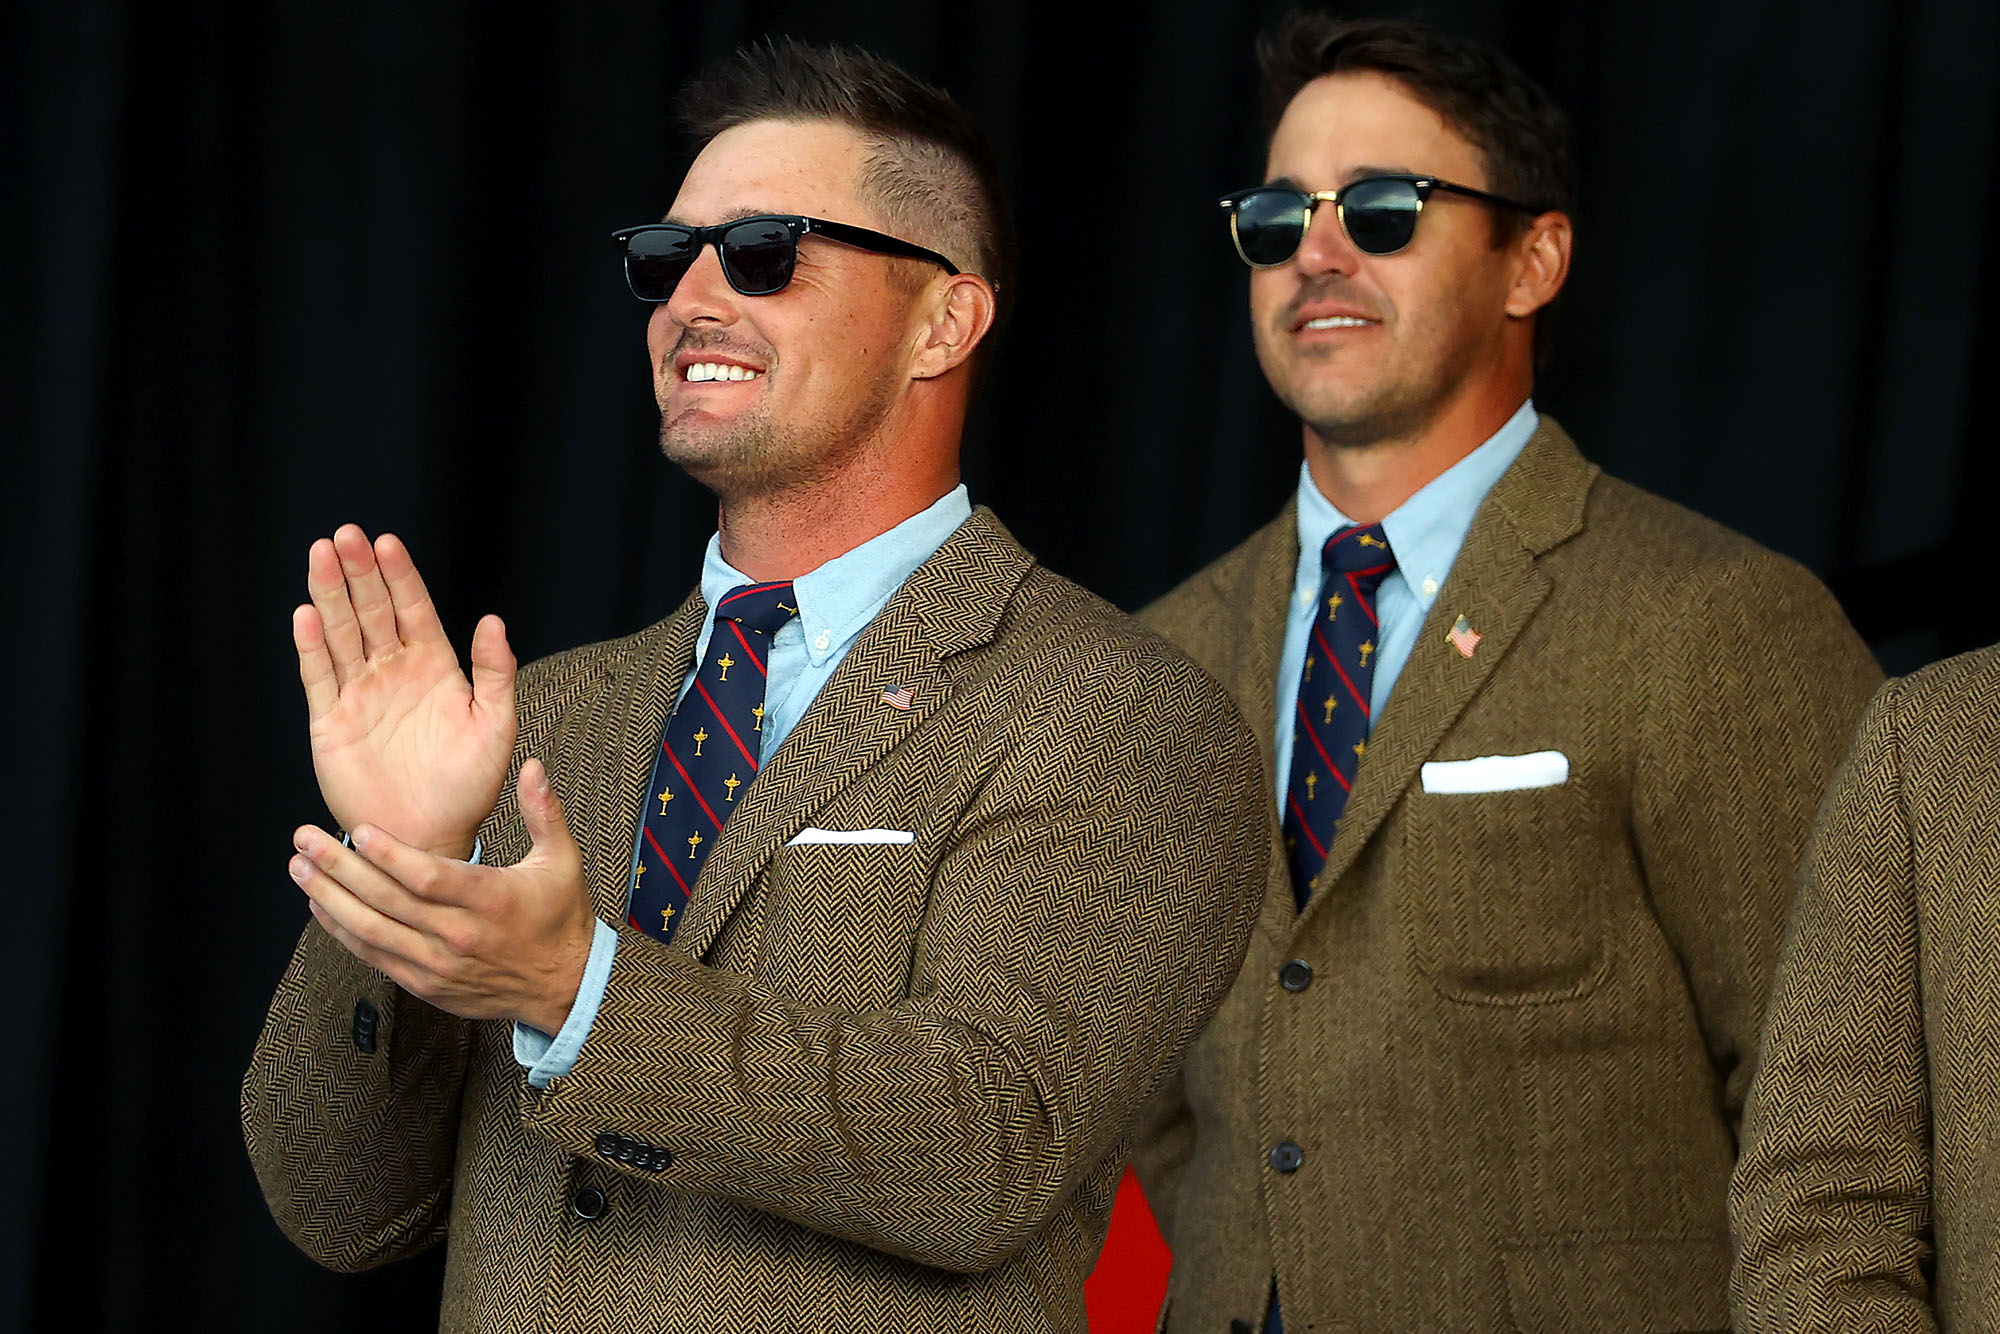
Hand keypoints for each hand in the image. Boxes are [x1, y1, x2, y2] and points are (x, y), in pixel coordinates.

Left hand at [289, 759, 594, 1033]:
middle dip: (340, 868)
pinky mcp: (427, 984)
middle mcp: (460, 935)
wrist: (563, 986)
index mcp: (492, 900)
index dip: (390, 855)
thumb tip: (532, 766)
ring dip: (330, 899)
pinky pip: (376, 957)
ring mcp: (439, 964)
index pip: (430, 877)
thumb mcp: (562, 860)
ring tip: (299, 869)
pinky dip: (343, 933)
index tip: (358, 830)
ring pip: (372, 931)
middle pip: (388, 901)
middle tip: (304, 840)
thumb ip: (543, 811)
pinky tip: (321, 908)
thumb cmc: (561, 917)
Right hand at [295, 525, 515, 856]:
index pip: (414, 610)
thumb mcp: (495, 726)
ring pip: (341, 634)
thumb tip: (493, 620)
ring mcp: (360, 693)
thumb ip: (495, 673)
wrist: (429, 835)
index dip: (401, 576)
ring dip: (329, 596)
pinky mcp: (331, 721)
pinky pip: (319, 677)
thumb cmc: (469, 785)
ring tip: (320, 555)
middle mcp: (394, 672)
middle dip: (359, 573)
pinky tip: (304, 615)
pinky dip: (311, 647)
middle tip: (346, 535)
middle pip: (372, 611)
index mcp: (435, 667)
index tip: (388, 542)